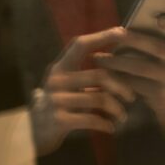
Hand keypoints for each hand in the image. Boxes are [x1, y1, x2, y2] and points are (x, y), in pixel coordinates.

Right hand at [30, 28, 136, 155]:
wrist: (32, 133)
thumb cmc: (58, 104)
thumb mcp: (68, 84)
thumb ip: (88, 72)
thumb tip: (122, 57)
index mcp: (60, 67)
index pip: (81, 44)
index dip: (102, 36)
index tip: (123, 31)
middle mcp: (57, 80)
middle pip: (100, 75)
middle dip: (122, 86)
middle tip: (132, 97)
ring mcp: (56, 100)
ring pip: (100, 99)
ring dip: (116, 109)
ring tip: (123, 116)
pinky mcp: (59, 120)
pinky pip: (92, 119)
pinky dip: (105, 124)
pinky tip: (111, 128)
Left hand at [92, 16, 164, 137]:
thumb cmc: (161, 65)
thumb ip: (154, 36)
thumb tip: (124, 27)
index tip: (159, 19)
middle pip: (159, 47)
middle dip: (134, 40)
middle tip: (114, 34)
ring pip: (142, 67)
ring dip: (117, 61)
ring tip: (98, 57)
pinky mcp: (161, 93)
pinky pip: (135, 84)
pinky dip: (118, 78)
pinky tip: (104, 75)